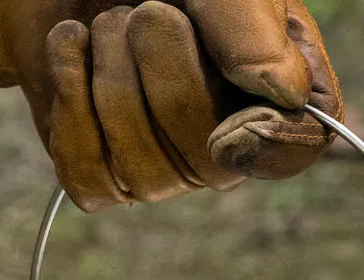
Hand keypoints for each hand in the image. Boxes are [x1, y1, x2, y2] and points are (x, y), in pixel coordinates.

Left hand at [0, 0, 341, 210]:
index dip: (258, 136)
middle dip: (158, 74)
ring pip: (141, 175)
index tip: (224, 87)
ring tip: (96, 25)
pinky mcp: (95, 176)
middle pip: (202, 165)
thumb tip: (292, 106)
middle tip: (136, 7)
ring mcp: (155, 170)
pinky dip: (68, 112)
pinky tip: (68, 58)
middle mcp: (219, 147)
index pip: (296, 154)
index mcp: (269, 92)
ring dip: (105, 87)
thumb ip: (256, 30)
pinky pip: (86, 179)